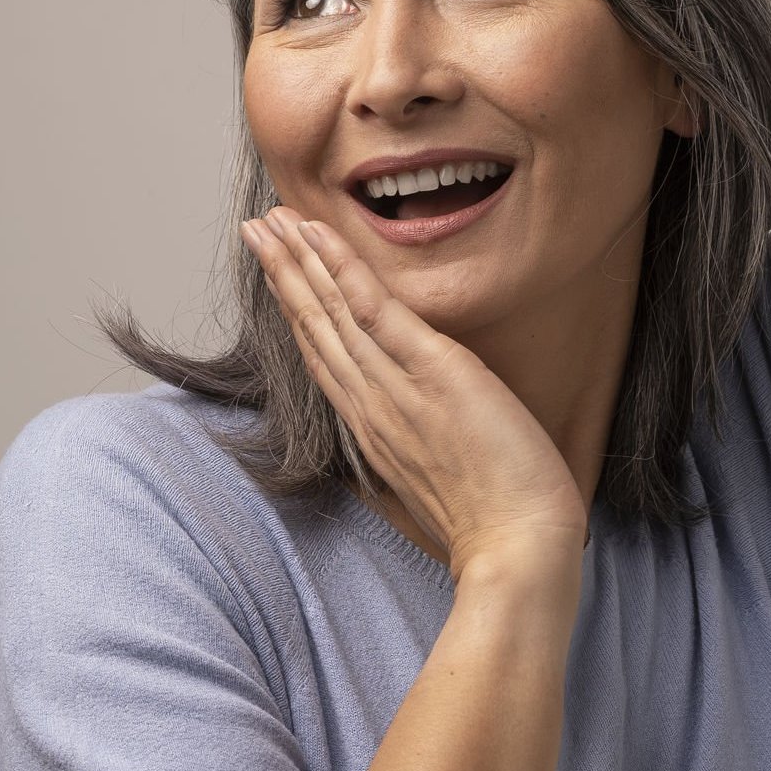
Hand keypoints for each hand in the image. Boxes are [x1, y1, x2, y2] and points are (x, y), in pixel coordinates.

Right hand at [238, 206, 588, 575]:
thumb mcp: (442, 481)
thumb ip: (422, 447)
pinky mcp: (430, 370)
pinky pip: (372, 309)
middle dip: (282, 273)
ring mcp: (394, 387)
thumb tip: (423, 432)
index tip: (278, 274)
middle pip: (313, 327)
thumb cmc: (493, 525)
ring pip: (331, 312)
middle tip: (253, 228)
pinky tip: (316, 234)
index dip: (296, 311)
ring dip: (297, 260)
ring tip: (269, 219)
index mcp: (373, 428)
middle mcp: (370, 404)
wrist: (517, 550)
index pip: (323, 357)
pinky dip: (340, 268)